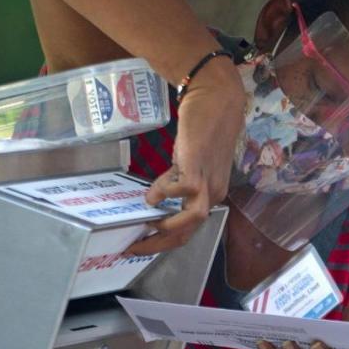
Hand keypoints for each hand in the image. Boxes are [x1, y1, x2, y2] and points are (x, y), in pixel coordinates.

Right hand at [128, 59, 244, 254]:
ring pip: (191, 219)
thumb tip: (157, 198)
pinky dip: (163, 195)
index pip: (189, 229)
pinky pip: (180, 191)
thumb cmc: (202, 127)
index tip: (142, 245)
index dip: (165, 241)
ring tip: (144, 226)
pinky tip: (151, 194)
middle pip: (188, 232)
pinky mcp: (197, 168)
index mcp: (212, 193)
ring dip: (166, 228)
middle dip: (159, 244)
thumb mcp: (189, 161)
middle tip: (133, 248)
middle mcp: (213, 192)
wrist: (216, 100)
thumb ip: (177, 179)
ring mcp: (207, 182)